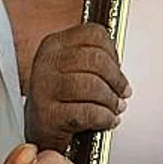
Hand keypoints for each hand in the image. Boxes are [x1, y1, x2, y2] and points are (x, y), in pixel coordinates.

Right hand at [25, 24, 131, 153]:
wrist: (40, 129)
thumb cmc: (62, 98)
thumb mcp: (73, 68)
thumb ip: (95, 59)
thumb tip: (119, 66)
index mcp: (55, 44)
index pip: (93, 34)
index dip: (113, 52)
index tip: (117, 67)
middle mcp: (47, 62)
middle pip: (96, 59)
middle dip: (117, 79)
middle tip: (122, 91)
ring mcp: (45, 87)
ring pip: (93, 86)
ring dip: (111, 100)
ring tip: (114, 107)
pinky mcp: (48, 114)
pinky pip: (88, 112)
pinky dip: (104, 117)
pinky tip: (106, 119)